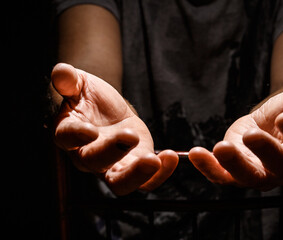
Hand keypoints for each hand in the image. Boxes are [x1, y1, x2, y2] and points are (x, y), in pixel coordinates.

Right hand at [52, 63, 177, 194]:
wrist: (108, 109)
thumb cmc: (90, 97)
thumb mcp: (80, 84)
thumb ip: (69, 80)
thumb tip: (61, 71)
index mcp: (68, 132)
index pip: (67, 137)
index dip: (77, 136)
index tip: (91, 130)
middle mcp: (86, 155)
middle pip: (95, 162)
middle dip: (113, 150)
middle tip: (131, 135)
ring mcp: (111, 165)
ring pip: (120, 183)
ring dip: (137, 175)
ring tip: (154, 160)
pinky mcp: (134, 166)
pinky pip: (145, 181)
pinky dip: (159, 174)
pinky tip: (170, 157)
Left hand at [189, 75, 282, 189]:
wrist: (271, 121)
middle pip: (278, 166)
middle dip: (265, 151)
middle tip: (252, 135)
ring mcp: (260, 174)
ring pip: (248, 176)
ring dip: (233, 164)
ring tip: (220, 147)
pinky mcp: (236, 172)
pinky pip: (222, 175)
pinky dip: (208, 167)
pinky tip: (196, 153)